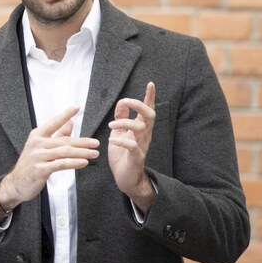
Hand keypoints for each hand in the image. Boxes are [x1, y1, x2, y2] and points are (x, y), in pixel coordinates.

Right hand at [0, 106, 99, 212]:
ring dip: (82, 153)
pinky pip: (61, 164)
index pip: (54, 122)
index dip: (65, 114)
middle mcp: (36, 144)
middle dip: (82, 141)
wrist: (16, 183)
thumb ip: (57, 135)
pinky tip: (84, 163)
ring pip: (64, 152)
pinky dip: (74, 163)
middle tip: (96, 143)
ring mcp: (38, 156)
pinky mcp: (41, 169)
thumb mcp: (41, 147)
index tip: (76, 106)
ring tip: (94, 154)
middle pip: (64, 140)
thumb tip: (70, 122)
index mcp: (37, 135)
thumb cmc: (31, 164)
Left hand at [108, 82, 156, 212]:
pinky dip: (121, 140)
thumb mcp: (120, 133)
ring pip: (141, 128)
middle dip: (139, 104)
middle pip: (150, 115)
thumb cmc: (123, 155)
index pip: (148, 110)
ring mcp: (142, 146)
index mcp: (140, 129)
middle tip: (124, 101)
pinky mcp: (136, 158)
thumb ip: (121, 118)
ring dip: (125, 122)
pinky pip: (133, 146)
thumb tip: (122, 102)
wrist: (126, 178)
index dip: (149, 97)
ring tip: (111, 126)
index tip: (150, 83)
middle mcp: (144, 135)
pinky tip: (112, 140)